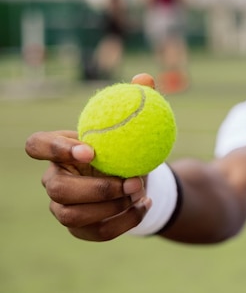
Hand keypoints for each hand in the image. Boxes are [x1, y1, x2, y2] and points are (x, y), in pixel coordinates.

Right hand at [24, 73, 156, 240]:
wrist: (138, 177)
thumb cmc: (128, 146)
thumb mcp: (135, 123)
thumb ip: (138, 100)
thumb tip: (145, 79)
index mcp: (60, 149)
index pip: (36, 145)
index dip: (55, 149)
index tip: (90, 150)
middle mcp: (54, 179)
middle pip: (56, 189)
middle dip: (95, 188)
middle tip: (131, 181)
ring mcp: (63, 206)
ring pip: (71, 215)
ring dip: (110, 207)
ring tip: (140, 193)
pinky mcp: (80, 228)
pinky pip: (96, 232)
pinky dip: (124, 222)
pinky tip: (145, 205)